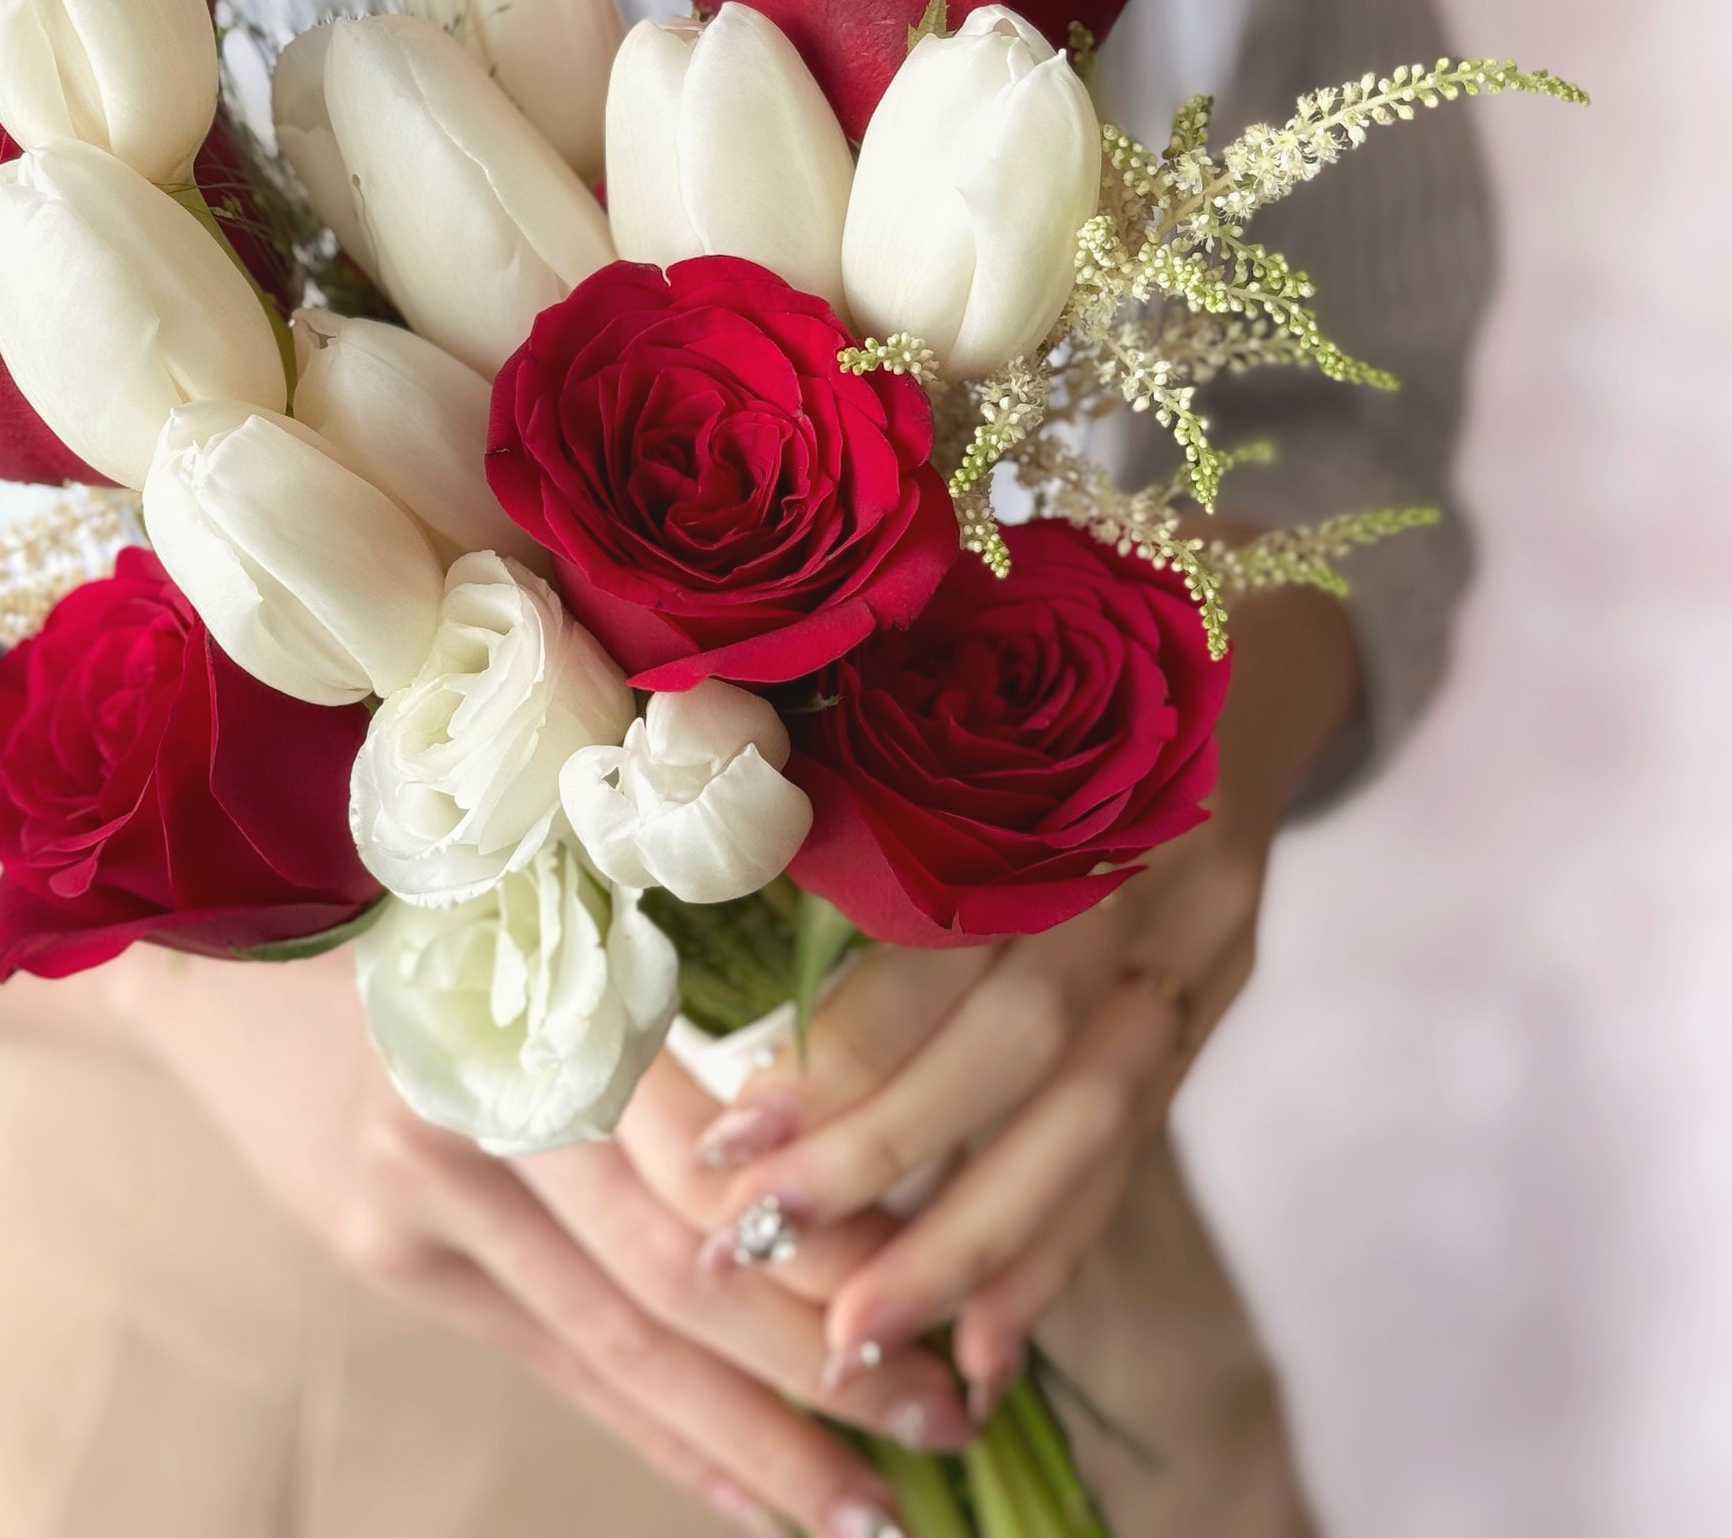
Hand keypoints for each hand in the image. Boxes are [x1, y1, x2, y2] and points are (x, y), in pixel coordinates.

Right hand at [115, 936, 961, 1537]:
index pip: (697, 1166)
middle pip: (669, 1284)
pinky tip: (739, 1493)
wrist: (199, 959)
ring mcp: (420, 1214)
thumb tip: (824, 1101)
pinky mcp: (395, 1265)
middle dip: (817, 1371)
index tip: (941, 1290)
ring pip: (618, 1349)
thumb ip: (643, 990)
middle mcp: (464, 1125)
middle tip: (946, 1427)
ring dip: (751, 1438)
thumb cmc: (396, 891)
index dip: (819, 1241)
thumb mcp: (522, 897)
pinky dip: (655, 1432)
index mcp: (517, 1007)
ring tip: (868, 1507)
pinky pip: (556, 1362)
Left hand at [657, 586, 1359, 1408]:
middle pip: (1030, 1040)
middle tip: (754, 1241)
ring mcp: (1202, 941)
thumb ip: (860, 702)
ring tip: (858, 1340)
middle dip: (891, 1156)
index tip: (731, 1115)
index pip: (966, 928)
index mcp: (1088, 755)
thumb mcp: (975, 620)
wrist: (1261, 621)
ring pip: (1096, 1115)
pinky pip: (1136, 1140)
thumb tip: (691, 773)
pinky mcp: (1212, 999)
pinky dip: (1059, 1244)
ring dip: (974, 1240)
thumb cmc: (1067, 608)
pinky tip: (984, 1345)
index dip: (853, 1032)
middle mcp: (1156, 859)